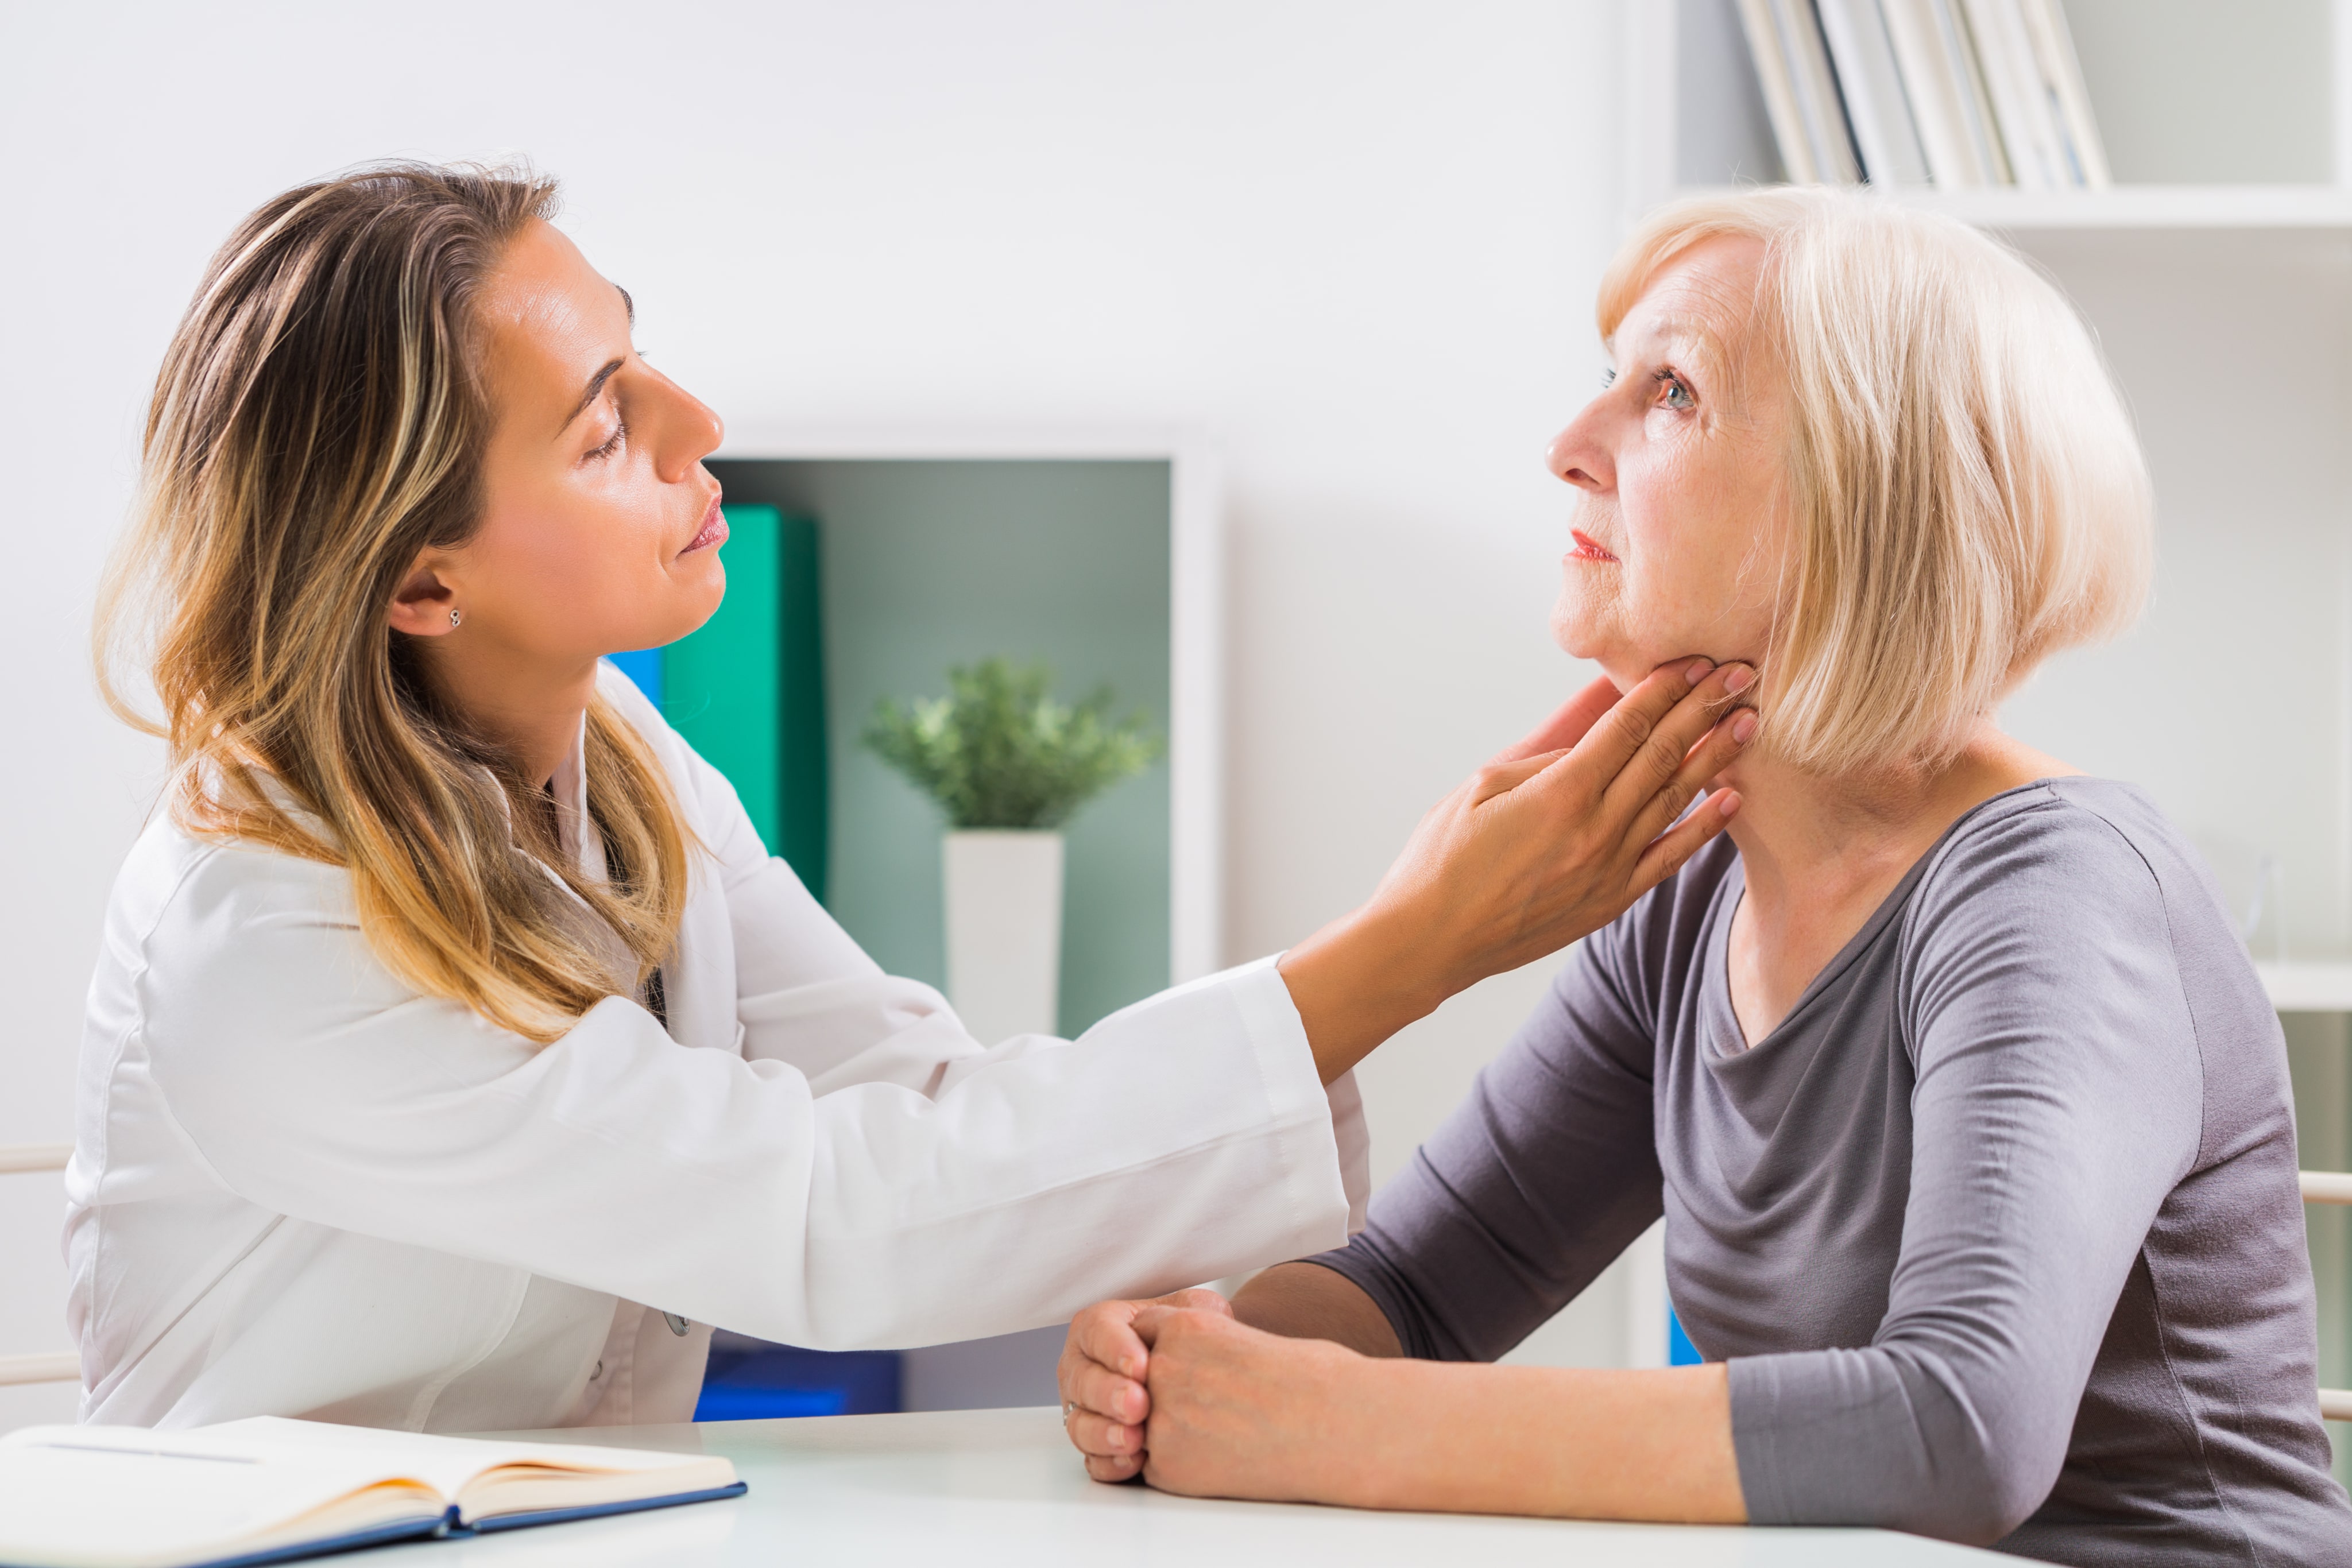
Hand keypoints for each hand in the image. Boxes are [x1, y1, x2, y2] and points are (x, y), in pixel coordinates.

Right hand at [1057, 1288, 1231, 1482]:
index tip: (1141, 1366)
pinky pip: (1091, 1459)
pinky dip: (1109, 1463)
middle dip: (1109, 1395)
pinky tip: (1132, 1462)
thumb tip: (1197, 1317)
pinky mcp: (1094, 1443)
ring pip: (1080, 1424)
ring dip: (1105, 1434)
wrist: (1191, 1374)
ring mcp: (1084, 1408)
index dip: (1115, 1349)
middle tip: (1138, 1405)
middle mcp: (1083, 1366)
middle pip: (1083, 1381)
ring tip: (1135, 1440)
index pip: (1096, 1330)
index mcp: (1099, 1326)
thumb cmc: (1184, 1340)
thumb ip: (1190, 1310)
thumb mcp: (1191, 1311)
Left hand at [1127, 1306, 1368, 1504]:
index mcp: (1186, 1325)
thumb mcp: (1247, 1337)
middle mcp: (1164, 1368)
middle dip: (1165, 1393)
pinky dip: (1179, 1464)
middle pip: (1137, 1380)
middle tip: (1212, 1404)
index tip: (1190, 1368)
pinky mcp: (1169, 1467)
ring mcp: (1162, 1420)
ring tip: (1223, 1432)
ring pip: (1142, 1424)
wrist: (1338, 1426)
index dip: (1166, 1354)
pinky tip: (1222, 1458)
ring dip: (1170, 1429)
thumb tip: (1191, 1359)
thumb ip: (1204, 1344)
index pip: (1144, 1333)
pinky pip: (1154, 1464)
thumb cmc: (1312, 1378)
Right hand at [1282, 658, 1755, 1079]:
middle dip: (1704, 709)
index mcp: (1559, 794)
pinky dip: (1703, 826)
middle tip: (1741, 674)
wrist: (1430, 941)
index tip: (1696, 660)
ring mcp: (1609, 870)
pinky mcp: (1611, 901)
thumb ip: (1550, 742)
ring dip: (1717, 757)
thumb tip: (1597, 699)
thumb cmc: (1443, 857)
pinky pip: (1670, 858)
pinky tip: (1731, 797)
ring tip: (1748, 721)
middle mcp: (1594, 831)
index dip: (1666, 688)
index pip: (1628, 727)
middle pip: (1662, 756)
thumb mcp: (1486, 782)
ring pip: (1675, 801)